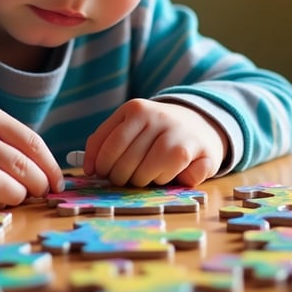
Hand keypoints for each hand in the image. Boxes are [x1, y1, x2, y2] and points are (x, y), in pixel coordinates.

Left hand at [82, 98, 227, 186]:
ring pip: (146, 174)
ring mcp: (179, 135)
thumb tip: (89, 167)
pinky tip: (172, 173)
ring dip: (144, 181)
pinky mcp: (201, 152)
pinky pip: (172, 180)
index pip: (109, 145)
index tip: (98, 173)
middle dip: (120, 177)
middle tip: (124, 177)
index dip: (101, 165)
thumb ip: (105, 140)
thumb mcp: (129, 125)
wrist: (200, 123)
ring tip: (148, 173)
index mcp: (136, 109)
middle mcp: (158, 118)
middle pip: (126, 164)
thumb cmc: (155, 130)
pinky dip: (169, 182)